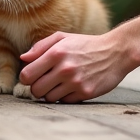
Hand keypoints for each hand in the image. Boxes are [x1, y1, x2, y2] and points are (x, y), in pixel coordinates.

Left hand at [18, 30, 132, 102]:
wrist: (116, 52)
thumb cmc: (85, 44)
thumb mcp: (63, 38)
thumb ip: (40, 47)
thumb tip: (23, 59)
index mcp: (56, 53)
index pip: (26, 75)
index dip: (26, 77)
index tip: (33, 76)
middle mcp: (64, 68)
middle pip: (36, 90)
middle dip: (37, 88)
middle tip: (45, 82)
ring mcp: (75, 82)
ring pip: (49, 98)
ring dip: (51, 93)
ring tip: (59, 83)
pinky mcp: (85, 93)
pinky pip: (64, 102)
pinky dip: (65, 97)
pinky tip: (72, 87)